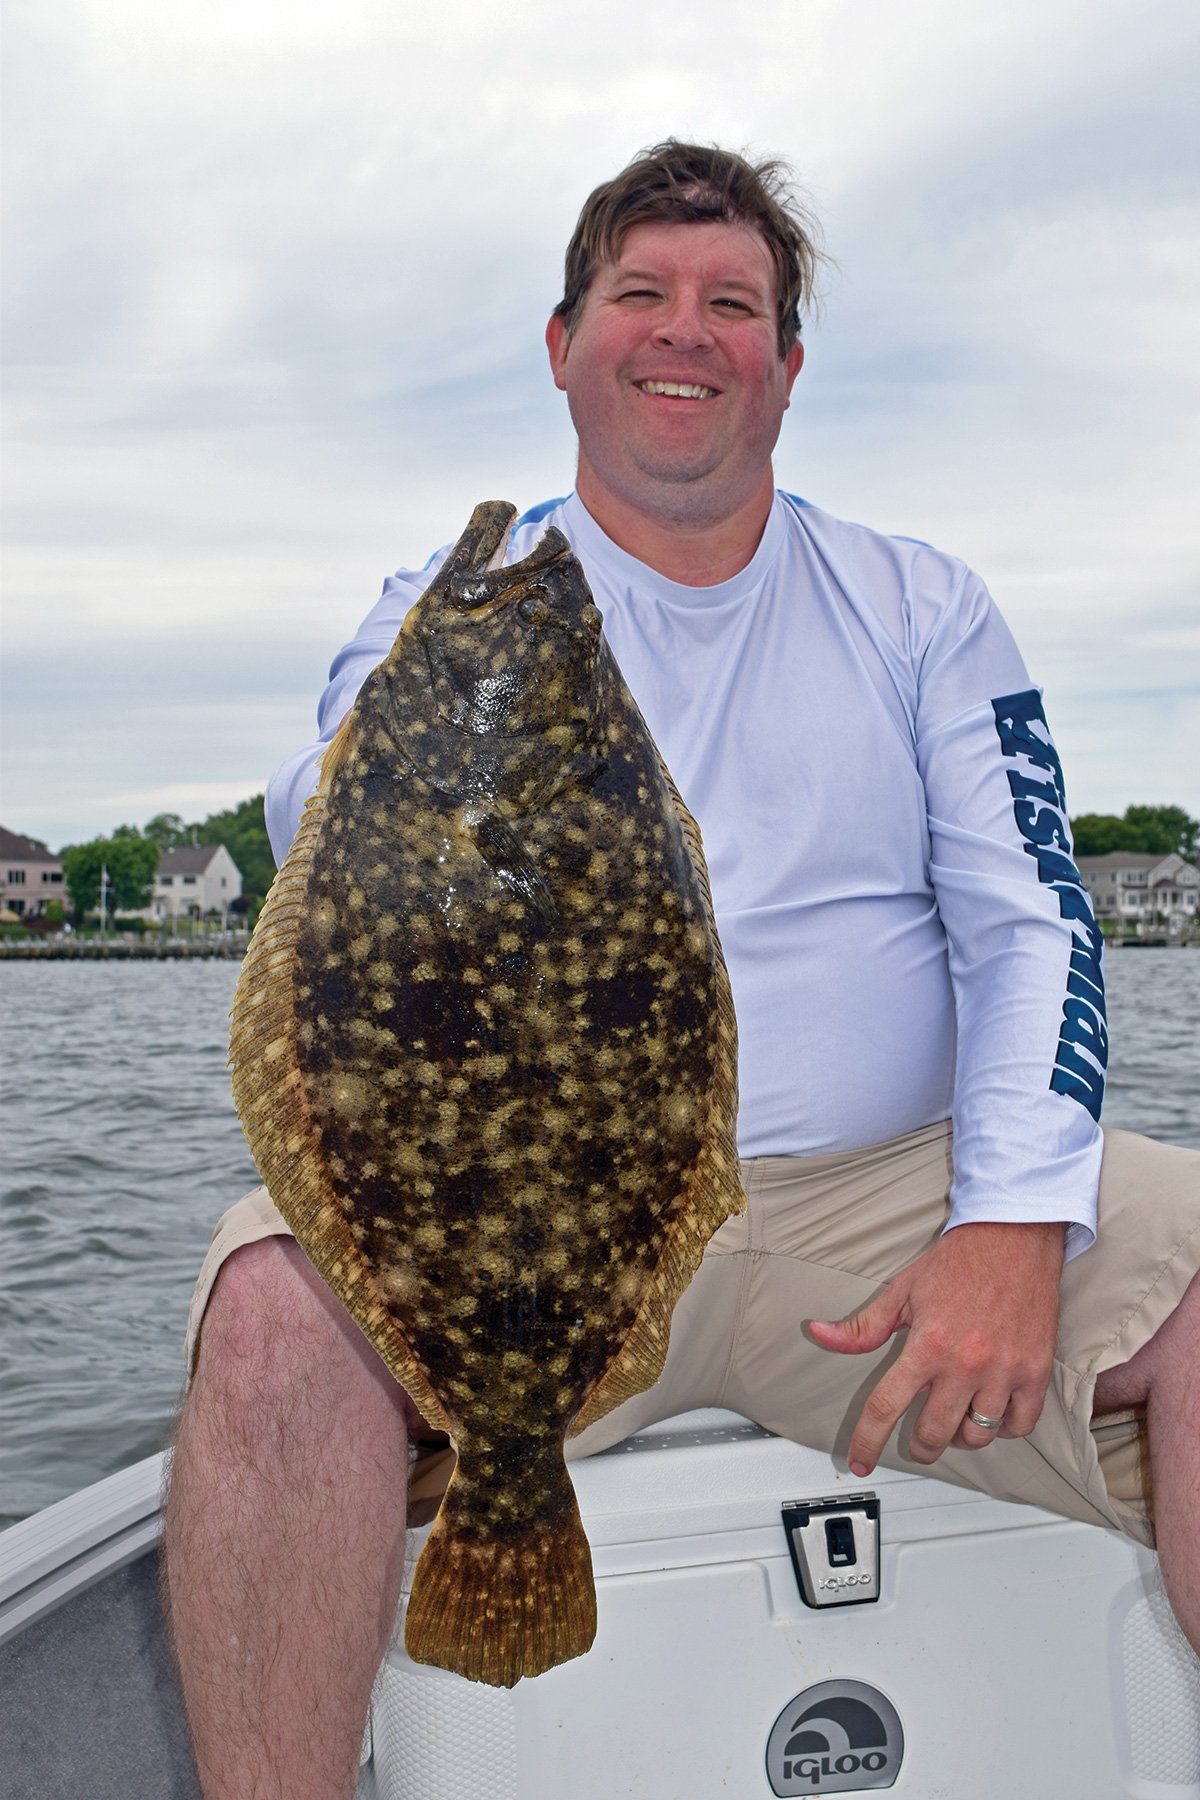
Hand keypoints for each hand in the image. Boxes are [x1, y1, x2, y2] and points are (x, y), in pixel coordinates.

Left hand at [807, 1220, 1065, 1477]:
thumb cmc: (959, 1262)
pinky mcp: (1034, 1371)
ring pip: (977, 1436)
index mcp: (926, 1345)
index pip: (886, 1407)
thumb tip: (821, 1334)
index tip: (859, 1460)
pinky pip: (1019, 1425)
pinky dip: (1003, 1429)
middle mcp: (965, 1364)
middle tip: (918, 1442)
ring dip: (960, 1437)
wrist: (1012, 1237)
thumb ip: (864, 1326)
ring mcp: (1003, 1371)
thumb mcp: (902, 1290)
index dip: (867, 1441)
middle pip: (934, 1433)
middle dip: (920, 1447)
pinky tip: (991, 1415)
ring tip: (954, 1421)